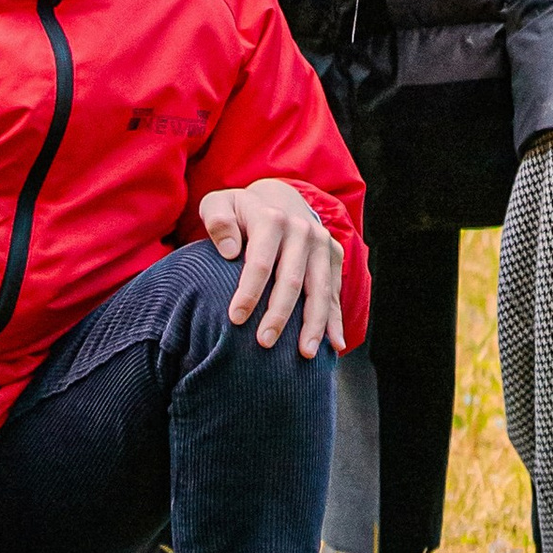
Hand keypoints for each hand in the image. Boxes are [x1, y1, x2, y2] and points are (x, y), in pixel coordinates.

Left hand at [199, 178, 344, 353]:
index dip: (249, 291)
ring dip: (314, 323)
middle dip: (279, 314)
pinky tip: (335, 345)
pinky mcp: (334, 255)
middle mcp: (302, 230)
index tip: (236, 319)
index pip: (261, 261)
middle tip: (264, 343)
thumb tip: (229, 250)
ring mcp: (321, 243)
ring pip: (320, 289)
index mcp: (272, 218)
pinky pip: (335, 292)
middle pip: (292, 279)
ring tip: (305, 353)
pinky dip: (335, 320)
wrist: (278, 199)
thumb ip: (217, 221)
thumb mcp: (218, 205)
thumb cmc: (239, 212)